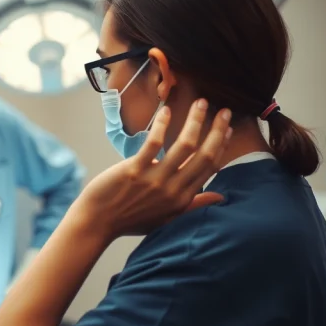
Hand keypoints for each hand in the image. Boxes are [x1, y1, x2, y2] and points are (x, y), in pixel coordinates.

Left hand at [74, 99, 231, 241]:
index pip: (210, 167)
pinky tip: (166, 111)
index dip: (221, 146)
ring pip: (185, 145)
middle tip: (225, 111)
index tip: (227, 129)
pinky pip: (153, 143)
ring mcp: (154, 179)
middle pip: (204, 154)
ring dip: (196, 121)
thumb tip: (220, 196)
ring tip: (200, 103)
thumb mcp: (167, 218)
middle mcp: (173, 189)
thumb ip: (193, 204)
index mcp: (183, 198)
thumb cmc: (131, 219)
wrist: (98, 223)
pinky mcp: (134, 170)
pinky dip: (161, 125)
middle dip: (217, 130)